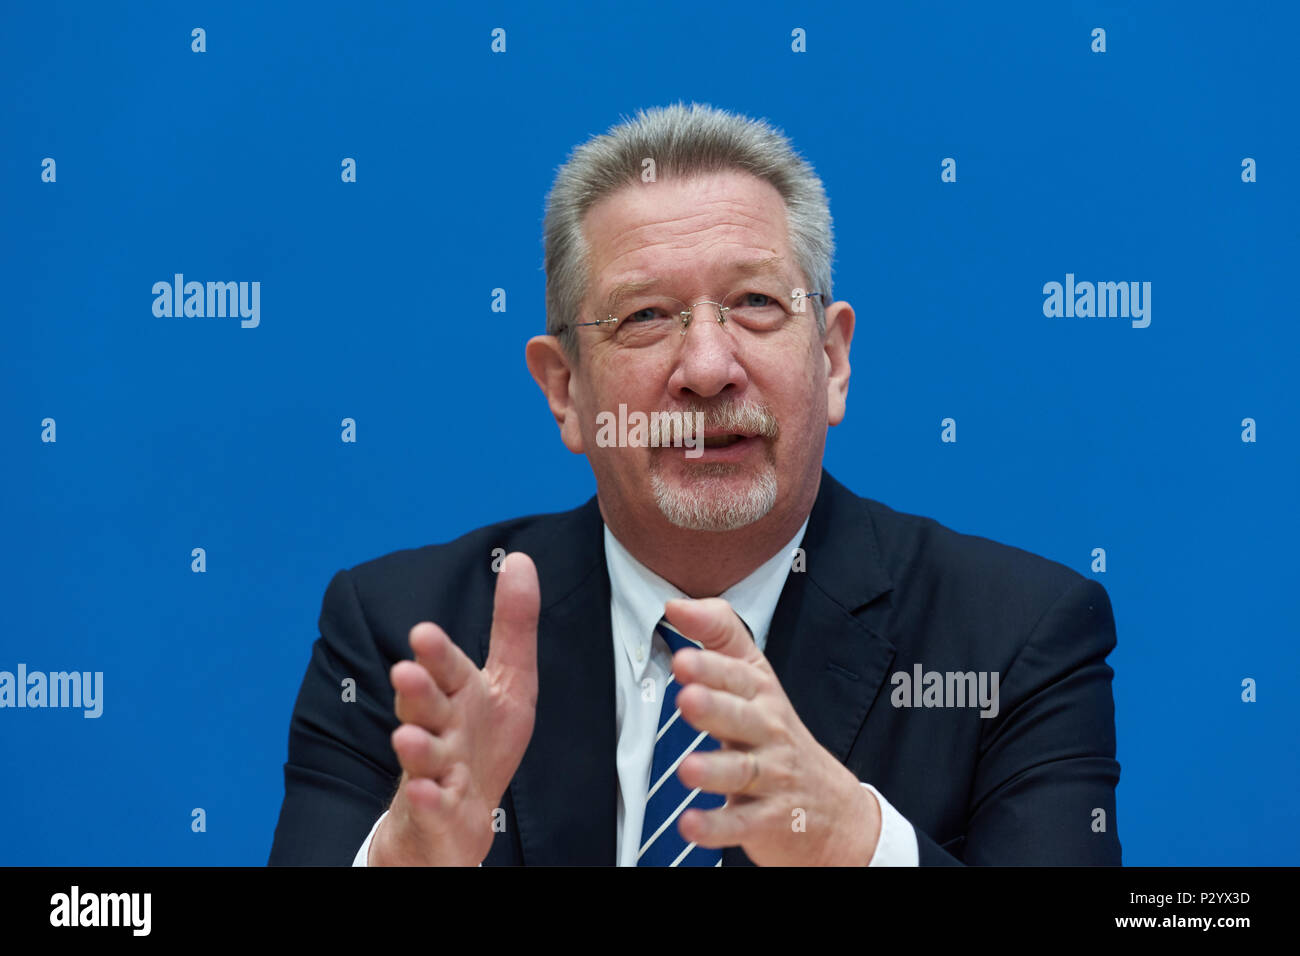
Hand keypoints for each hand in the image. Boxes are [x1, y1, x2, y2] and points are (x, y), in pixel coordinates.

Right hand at [369, 552, 538, 865]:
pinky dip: (427, 800)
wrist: (456, 816)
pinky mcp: (438, 812)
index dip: (436, 653)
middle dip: (417, 690)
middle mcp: (441, 727)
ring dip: (415, 745)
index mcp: (458, 693)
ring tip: (405, 735)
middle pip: (428, 706)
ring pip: (423, 756)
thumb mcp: (509, 681)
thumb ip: (512, 625)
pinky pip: (433, 806)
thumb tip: (520, 559)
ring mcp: (436, 770)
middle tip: (405, 672)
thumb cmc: (480, 742)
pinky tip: (424, 791)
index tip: (423, 633)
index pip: (446, 668)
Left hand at [665, 597, 880, 865]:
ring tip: (688, 768)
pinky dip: (716, 827)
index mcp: (762, 697)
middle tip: (687, 699)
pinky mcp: (769, 821)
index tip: (683, 658)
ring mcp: (772, 778)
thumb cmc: (779, 736)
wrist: (834, 812)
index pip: (739, 676)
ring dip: (715, 770)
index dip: (712, 666)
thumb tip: (677, 604)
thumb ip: (720, 636)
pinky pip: (742, 824)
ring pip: (742, 772)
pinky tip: (691, 824)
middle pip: (743, 719)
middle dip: (716, 708)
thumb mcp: (758, 680)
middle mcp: (768, 733)